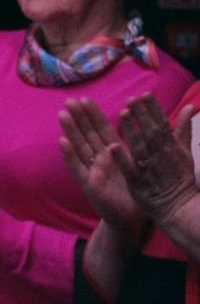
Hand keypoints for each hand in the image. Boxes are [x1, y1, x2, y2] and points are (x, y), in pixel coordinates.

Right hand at [59, 97, 146, 246]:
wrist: (133, 220)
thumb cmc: (137, 193)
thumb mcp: (139, 166)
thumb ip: (134, 147)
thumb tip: (134, 127)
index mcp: (113, 154)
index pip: (102, 130)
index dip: (93, 115)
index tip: (85, 99)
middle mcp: (100, 160)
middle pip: (87, 135)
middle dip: (79, 117)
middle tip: (69, 100)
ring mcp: (92, 171)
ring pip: (79, 147)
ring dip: (71, 130)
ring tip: (62, 114)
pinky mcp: (89, 185)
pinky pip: (77, 168)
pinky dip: (69, 155)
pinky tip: (62, 141)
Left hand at [112, 94, 196, 230]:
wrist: (179, 208)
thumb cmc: (179, 178)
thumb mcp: (185, 152)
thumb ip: (183, 129)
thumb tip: (190, 107)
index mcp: (171, 148)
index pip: (162, 125)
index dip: (153, 109)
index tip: (145, 94)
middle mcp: (161, 156)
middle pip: (151, 132)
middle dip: (142, 115)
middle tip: (131, 98)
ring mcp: (150, 170)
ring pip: (140, 147)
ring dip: (132, 130)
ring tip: (122, 114)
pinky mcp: (139, 183)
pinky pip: (130, 169)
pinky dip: (122, 158)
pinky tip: (112, 147)